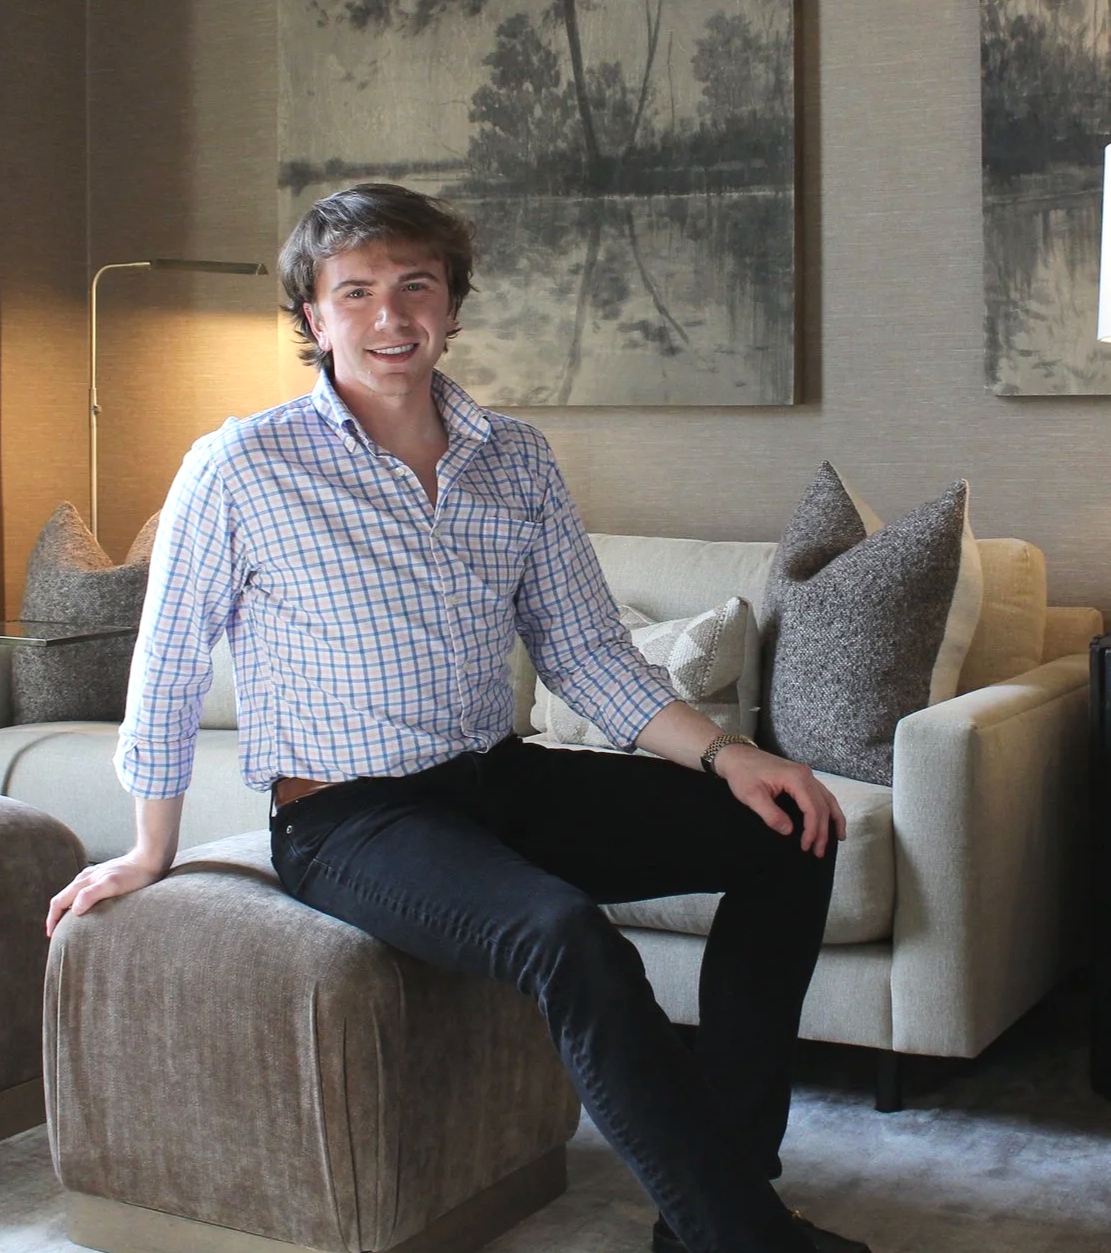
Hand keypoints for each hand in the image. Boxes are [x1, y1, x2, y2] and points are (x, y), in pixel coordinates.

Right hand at [45, 851, 166, 937]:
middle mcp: (86, 877)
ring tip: (69, 924)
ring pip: (73, 894)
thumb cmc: (134, 875)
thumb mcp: (112, 885)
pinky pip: (85, 891)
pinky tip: (89, 909)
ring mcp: (95, 875)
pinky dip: (79, 902)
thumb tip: (73, 910)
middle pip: (63, 898)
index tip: (52, 935)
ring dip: (67, 908)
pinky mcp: (106, 876)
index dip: (52, 919)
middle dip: (56, 915)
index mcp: (83, 881)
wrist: (151, 859)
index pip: (59, 902)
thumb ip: (91, 895)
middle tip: (56, 933)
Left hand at [712, 742, 845, 858]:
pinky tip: (832, 820)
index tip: (806, 847)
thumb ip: (771, 815)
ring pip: (827, 799)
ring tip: (838, 839)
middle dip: (823, 831)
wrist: (736, 756)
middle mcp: (806, 774)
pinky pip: (822, 794)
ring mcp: (806, 774)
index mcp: (796, 778)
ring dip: (832, 820)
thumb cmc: (742, 774)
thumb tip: (789, 831)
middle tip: (819, 852)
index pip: (812, 808)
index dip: (812, 830)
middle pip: (822, 806)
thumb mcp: (752, 796)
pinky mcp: (802, 777)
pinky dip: (829, 808)